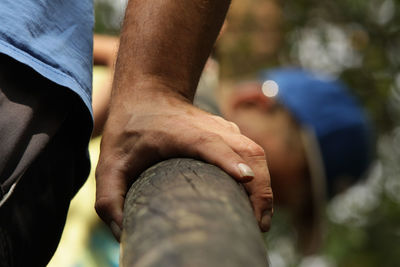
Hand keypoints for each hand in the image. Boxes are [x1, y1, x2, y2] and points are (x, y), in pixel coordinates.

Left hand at [95, 87, 272, 240]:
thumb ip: (108, 198)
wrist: (149, 94)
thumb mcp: (109, 163)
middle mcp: (210, 128)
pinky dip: (261, 176)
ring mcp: (223, 128)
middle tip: (258, 226)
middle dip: (260, 188)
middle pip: (247, 151)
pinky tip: (255, 201)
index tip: (246, 180)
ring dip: (264, 185)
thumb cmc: (129, 128)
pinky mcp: (229, 133)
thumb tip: (122, 233)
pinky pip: (253, 153)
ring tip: (260, 221)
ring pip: (255, 152)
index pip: (211, 144)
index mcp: (181, 134)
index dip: (230, 160)